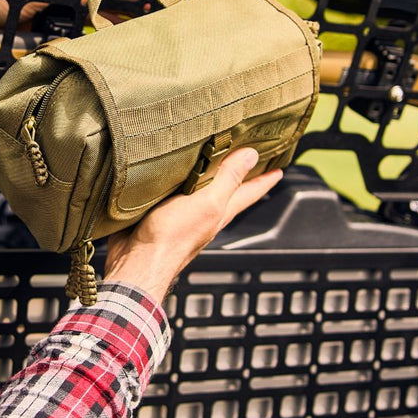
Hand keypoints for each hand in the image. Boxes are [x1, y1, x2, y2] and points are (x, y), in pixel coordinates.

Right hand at [103, 150, 281, 304]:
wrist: (139, 260)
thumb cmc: (173, 238)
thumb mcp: (208, 203)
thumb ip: (229, 179)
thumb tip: (252, 157)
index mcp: (221, 210)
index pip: (251, 191)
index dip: (265, 179)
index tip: (279, 168)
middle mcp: (206, 213)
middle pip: (229, 191)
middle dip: (239, 174)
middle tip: (248, 157)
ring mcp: (184, 215)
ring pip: (202, 191)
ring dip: (208, 176)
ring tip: (211, 157)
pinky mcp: (161, 213)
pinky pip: (175, 192)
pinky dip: (179, 181)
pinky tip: (170, 173)